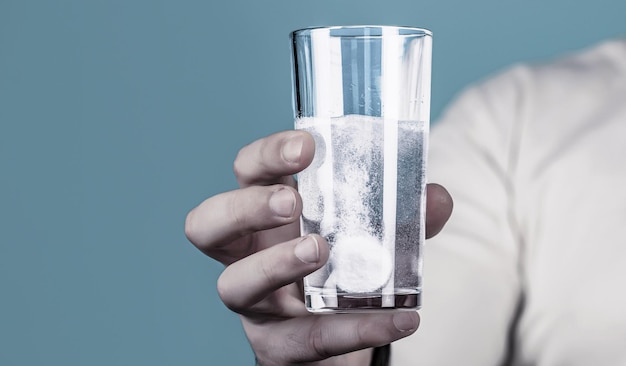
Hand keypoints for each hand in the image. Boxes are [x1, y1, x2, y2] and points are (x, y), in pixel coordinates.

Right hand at [185, 130, 452, 364]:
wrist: (338, 333)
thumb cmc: (340, 269)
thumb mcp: (367, 233)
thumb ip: (400, 216)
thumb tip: (436, 196)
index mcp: (266, 212)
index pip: (247, 172)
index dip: (267, 155)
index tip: (307, 146)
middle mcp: (247, 253)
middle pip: (209, 223)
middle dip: (245, 206)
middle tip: (290, 202)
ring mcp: (257, 301)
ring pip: (235, 284)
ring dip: (275, 264)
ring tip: (318, 250)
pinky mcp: (279, 345)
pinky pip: (306, 339)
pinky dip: (354, 328)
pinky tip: (399, 317)